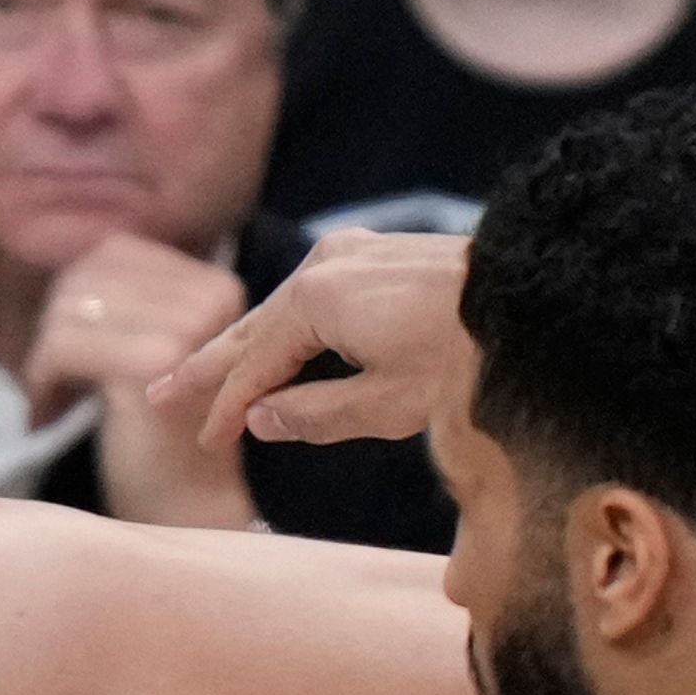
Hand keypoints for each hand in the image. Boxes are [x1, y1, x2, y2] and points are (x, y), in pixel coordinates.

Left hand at [23, 233, 258, 529]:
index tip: (64, 358)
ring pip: (71, 307)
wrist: (189, 516)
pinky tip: (43, 420)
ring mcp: (187, 327)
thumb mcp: (146, 355)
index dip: (74, 301)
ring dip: (43, 358)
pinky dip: (40, 381)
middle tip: (47, 385)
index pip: (114, 254)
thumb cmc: (160, 444)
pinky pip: (63, 344)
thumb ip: (122, 304)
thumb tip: (55, 257)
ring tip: (48, 405)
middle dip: (54, 328)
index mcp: (213, 284)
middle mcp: (211, 296)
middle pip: (89, 275)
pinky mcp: (154, 363)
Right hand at [150, 228, 469, 452]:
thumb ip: (314, 415)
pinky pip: (311, 297)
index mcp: (315, 303)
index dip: (225, 410)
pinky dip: (285, 327)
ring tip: (203, 372)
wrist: (537, 297)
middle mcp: (325, 267)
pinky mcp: (377, 253)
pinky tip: (275, 342)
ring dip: (245, 346)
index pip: (254, 369)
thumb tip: (260, 419)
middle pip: (251, 331)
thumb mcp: (385, 404)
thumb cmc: (467, 356)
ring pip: (280, 311)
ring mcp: (351, 253)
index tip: (206, 442)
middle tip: (159, 394)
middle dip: (206, 366)